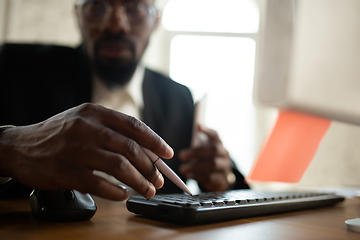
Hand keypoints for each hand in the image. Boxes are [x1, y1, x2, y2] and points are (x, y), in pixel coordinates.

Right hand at [0, 103, 172, 200]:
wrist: (19, 146)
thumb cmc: (58, 134)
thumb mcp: (83, 122)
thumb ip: (111, 131)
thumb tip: (146, 150)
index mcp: (94, 112)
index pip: (133, 125)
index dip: (154, 140)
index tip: (168, 154)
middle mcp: (86, 127)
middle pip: (130, 148)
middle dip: (150, 166)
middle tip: (159, 179)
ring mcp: (75, 150)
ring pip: (119, 167)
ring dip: (139, 181)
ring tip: (148, 190)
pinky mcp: (66, 172)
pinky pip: (99, 184)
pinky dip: (115, 192)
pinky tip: (123, 195)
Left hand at [178, 124, 231, 191]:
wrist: (219, 176)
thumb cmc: (206, 158)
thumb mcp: (203, 148)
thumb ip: (199, 138)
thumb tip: (198, 124)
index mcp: (218, 143)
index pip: (215, 134)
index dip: (207, 130)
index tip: (197, 127)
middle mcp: (224, 153)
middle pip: (213, 150)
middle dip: (196, 152)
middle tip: (181, 155)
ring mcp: (225, 166)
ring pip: (212, 164)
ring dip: (195, 166)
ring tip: (182, 169)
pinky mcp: (222, 179)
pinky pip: (211, 177)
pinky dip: (199, 177)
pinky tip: (189, 176)